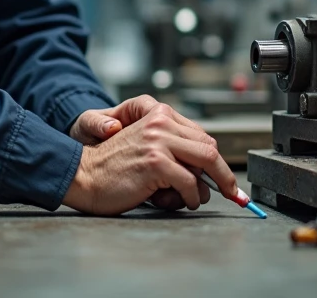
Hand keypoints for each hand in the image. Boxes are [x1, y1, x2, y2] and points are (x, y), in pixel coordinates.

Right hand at [62, 103, 238, 215]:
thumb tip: (208, 174)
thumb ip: (174, 151)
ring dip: (205, 188)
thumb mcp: (147, 148)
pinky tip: (181, 202)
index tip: (228, 180)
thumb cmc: (113, 168)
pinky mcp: (155, 162)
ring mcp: (158, 140)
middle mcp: (160, 123)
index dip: (218, 160)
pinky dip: (191, 197)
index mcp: (159, 115)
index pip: (202, 136)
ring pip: (206, 161)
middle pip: (210, 146)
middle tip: (232, 194)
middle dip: (224, 174)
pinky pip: (190, 183)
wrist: (83, 176)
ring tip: (192, 199)